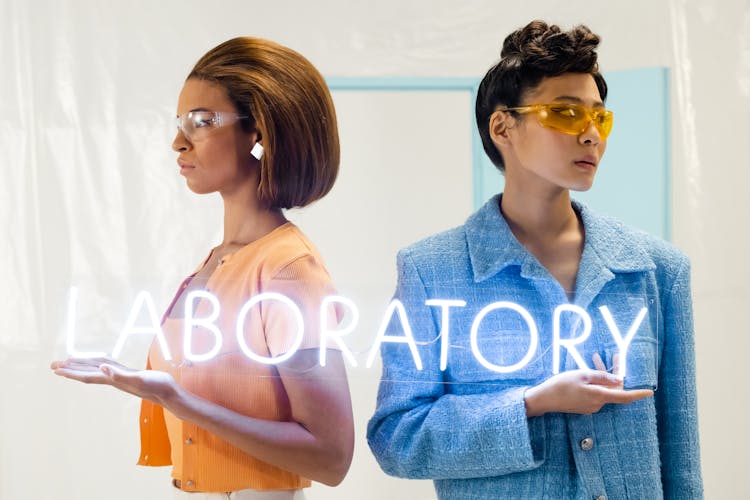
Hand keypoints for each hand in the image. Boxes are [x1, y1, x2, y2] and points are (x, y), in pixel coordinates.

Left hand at [50, 357, 176, 405]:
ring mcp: (121, 378)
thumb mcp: (138, 378)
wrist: (169, 394)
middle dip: (71, 369)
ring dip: (82, 366)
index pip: (87, 375)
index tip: (56, 369)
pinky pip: (108, 368)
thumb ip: (120, 374)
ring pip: (97, 370)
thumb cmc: (156, 386)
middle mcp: (114, 379)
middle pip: (87, 373)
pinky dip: (100, 364)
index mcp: (113, 380)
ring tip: (70, 362)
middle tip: (54, 365)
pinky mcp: (129, 375)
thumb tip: (102, 368)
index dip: (72, 372)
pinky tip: (99, 363)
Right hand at [524, 353, 652, 416]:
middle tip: (616, 356)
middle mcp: (598, 404)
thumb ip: (602, 376)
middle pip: (613, 389)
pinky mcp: (584, 406)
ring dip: (603, 376)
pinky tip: (587, 372)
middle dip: (616, 373)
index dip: (638, 394)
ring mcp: (591, 406)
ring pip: (603, 389)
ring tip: (595, 358)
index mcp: (599, 396)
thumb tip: (619, 379)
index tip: (649, 392)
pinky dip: (595, 382)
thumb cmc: (561, 385)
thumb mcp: (582, 375)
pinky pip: (595, 393)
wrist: (544, 399)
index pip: (624, 396)